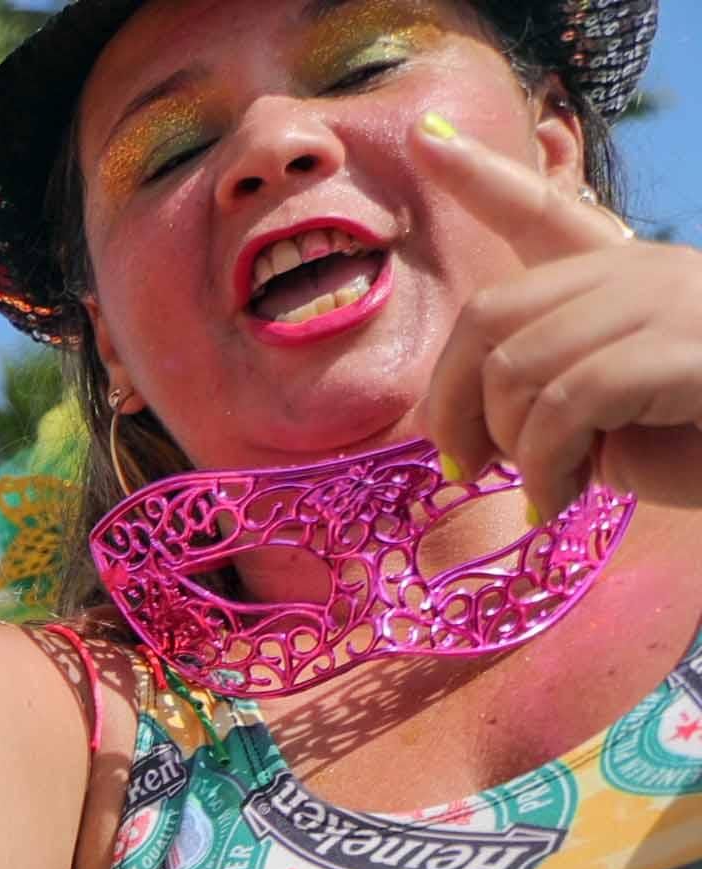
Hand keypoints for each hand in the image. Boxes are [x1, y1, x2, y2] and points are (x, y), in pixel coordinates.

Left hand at [413, 113, 701, 523]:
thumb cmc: (698, 445)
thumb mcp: (609, 415)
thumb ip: (551, 390)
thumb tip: (467, 425)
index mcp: (626, 274)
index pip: (543, 210)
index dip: (481, 176)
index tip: (426, 140)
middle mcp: (645, 271)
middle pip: (491, 312)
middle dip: (453, 400)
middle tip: (464, 465)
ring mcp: (670, 300)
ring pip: (519, 367)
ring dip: (512, 448)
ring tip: (542, 487)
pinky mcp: (686, 346)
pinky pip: (568, 402)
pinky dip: (546, 464)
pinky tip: (560, 496)